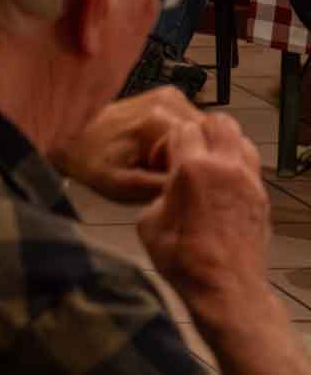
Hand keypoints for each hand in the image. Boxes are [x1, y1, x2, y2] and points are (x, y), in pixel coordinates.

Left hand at [53, 88, 201, 201]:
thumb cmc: (96, 165)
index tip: (175, 180)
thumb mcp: (124, 186)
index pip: (209, 151)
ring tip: (165, 162)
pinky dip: (187, 140)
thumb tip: (197, 187)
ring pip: (205, 132)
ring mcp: (170, 95)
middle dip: (199, 159)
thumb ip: (161, 185)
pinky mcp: (169, 95)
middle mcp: (169, 101)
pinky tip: (165, 150)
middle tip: (171, 173)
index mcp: (158, 121)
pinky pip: (194, 124)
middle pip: (210, 139)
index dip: (198, 171)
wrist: (74, 139)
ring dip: (194, 150)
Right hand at [138, 115, 273, 327]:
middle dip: (201, 130)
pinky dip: (237, 167)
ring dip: (225, 145)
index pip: (183, 128)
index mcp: (193, 168)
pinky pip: (252, 167)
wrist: (226, 288)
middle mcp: (226, 168)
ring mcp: (249, 182)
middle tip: (189, 151)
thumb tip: (167, 193)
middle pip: (220, 122)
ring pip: (243, 140)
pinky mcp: (262, 199)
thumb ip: (157, 194)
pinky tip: (223, 187)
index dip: (169, 140)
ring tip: (209, 165)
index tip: (163, 160)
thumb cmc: (182, 258)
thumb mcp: (148, 221)